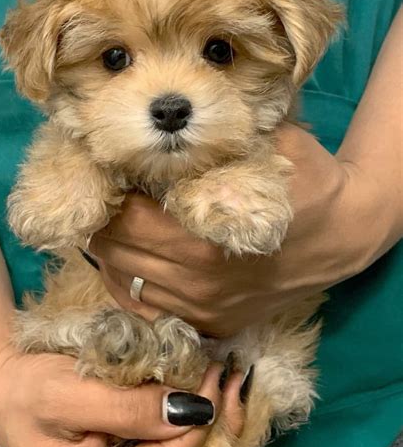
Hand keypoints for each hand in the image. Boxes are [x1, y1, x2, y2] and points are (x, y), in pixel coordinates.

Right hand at [0, 345, 243, 446]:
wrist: (1, 381)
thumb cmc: (29, 390)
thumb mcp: (73, 397)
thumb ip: (128, 409)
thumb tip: (192, 410)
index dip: (199, 414)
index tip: (214, 371)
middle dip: (206, 410)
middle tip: (224, 371)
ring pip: (171, 436)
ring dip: (196, 403)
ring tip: (212, 370)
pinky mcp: (119, 435)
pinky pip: (156, 424)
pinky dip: (177, 398)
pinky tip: (186, 376)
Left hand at [91, 123, 385, 336]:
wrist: (345, 234)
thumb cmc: (308, 183)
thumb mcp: (270, 144)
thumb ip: (219, 137)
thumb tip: (163, 121)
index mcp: (204, 243)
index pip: (125, 222)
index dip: (106, 194)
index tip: (106, 170)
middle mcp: (196, 285)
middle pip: (114, 253)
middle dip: (102, 218)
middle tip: (106, 191)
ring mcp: (203, 311)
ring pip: (123, 282)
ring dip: (111, 249)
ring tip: (116, 219)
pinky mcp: (212, 325)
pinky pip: (147, 308)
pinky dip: (130, 281)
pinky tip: (135, 256)